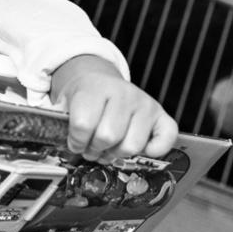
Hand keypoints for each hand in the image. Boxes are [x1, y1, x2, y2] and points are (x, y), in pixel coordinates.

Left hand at [49, 55, 178, 160]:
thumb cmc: (83, 96)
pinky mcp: (160, 113)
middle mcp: (122, 93)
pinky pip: (166, 137)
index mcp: (95, 87)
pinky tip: (141, 149)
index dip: (75, 141)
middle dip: (94, 149)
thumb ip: (65, 125)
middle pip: (107, 137)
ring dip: (116, 154)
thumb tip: (69, 150)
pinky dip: (155, 149)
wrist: (97, 77)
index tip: (74, 143)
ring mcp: (143, 103)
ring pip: (131, 145)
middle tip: (90, 148)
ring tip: (107, 149)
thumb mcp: (67, 103)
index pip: (83, 124)